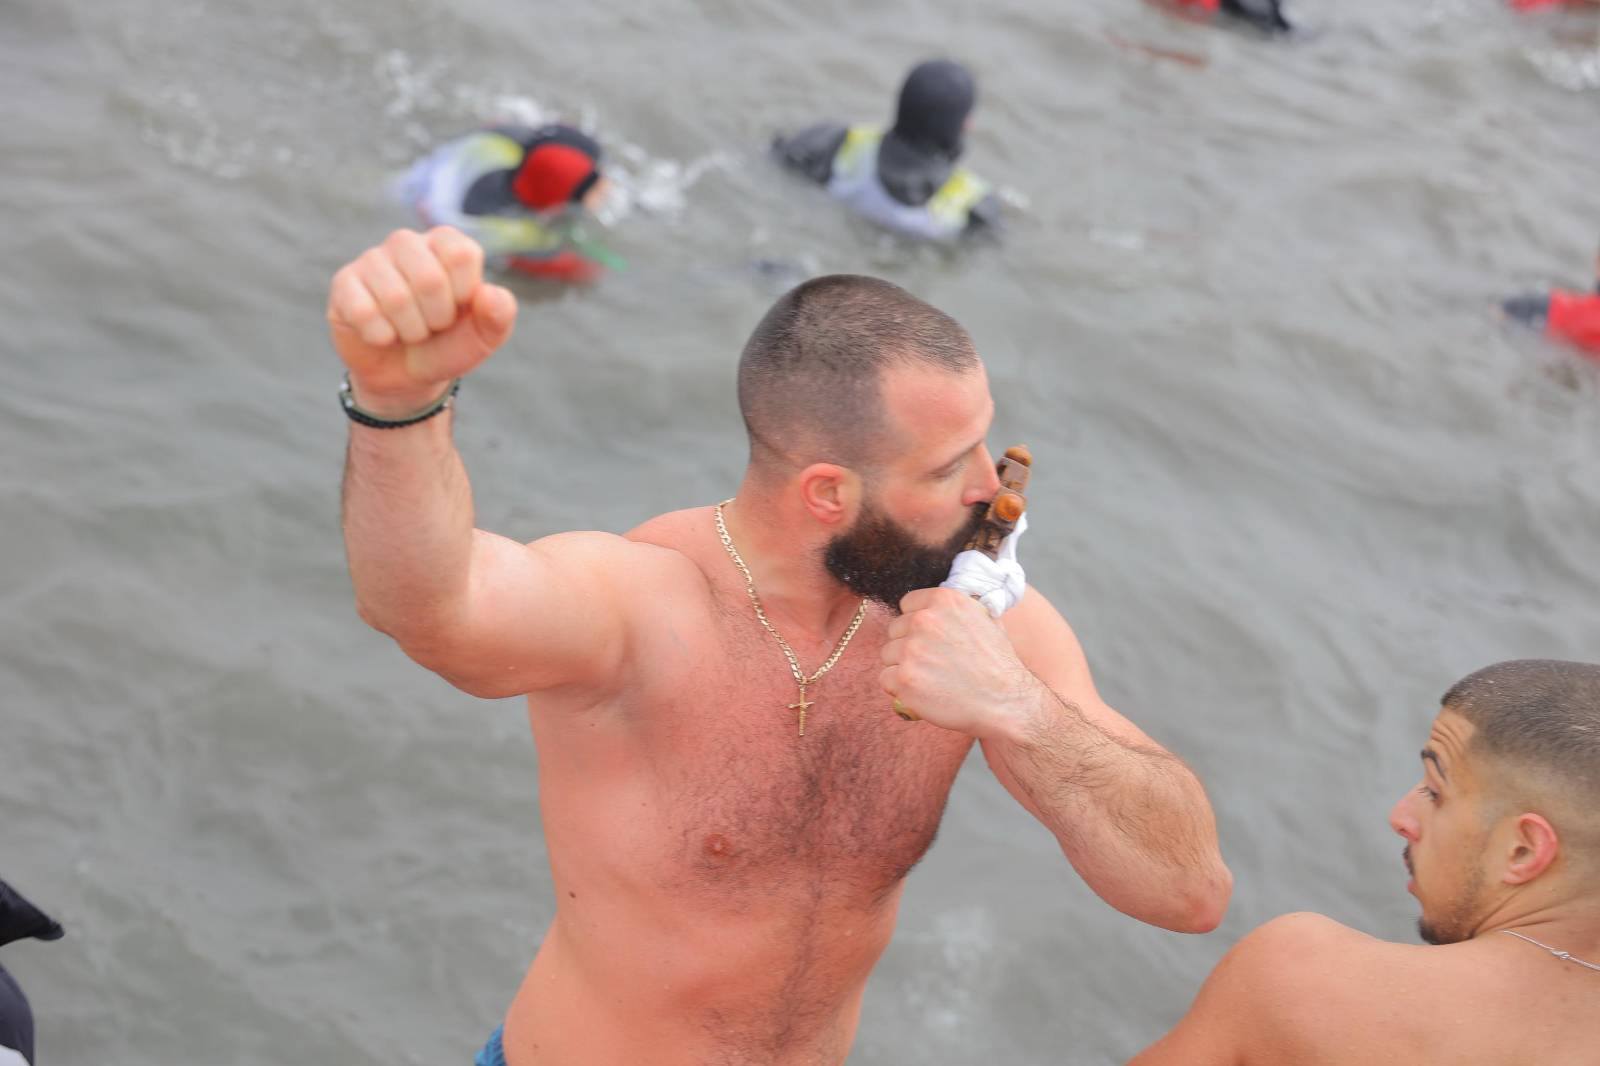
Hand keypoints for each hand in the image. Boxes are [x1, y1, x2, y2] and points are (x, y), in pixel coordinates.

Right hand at [327, 227, 516, 415]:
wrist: (407, 375)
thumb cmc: (447, 345)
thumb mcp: (483, 336)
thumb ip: (499, 314)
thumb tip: (490, 293)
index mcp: (446, 244)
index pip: (462, 255)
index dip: (463, 295)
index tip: (458, 309)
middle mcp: (407, 243)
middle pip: (429, 278)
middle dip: (436, 319)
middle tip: (431, 326)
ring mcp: (372, 260)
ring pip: (396, 297)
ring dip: (409, 330)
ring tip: (408, 331)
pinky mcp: (344, 283)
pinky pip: (364, 311)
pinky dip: (380, 336)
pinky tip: (382, 334)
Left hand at [879, 587, 1041, 739]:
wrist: (1006, 701)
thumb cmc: (998, 664)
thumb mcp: (985, 619)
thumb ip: (957, 609)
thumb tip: (939, 604)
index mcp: (943, 600)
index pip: (907, 604)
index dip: (916, 623)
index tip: (929, 639)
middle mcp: (924, 620)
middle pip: (894, 630)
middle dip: (908, 646)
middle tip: (932, 664)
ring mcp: (912, 650)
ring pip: (887, 655)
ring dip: (902, 668)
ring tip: (929, 680)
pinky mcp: (904, 679)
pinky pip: (886, 679)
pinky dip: (899, 689)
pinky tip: (922, 693)